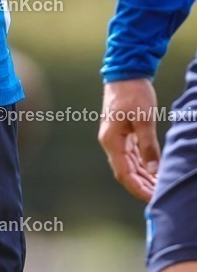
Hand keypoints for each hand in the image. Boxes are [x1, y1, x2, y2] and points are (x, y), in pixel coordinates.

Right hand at [98, 79, 160, 201]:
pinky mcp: (122, 134)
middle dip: (142, 186)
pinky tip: (154, 172)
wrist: (125, 73)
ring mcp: (115, 138)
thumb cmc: (133, 93)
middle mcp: (110, 142)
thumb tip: (154, 171)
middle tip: (161, 196)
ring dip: (143, 177)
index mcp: (111, 140)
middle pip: (125, 172)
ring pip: (129, 165)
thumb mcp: (144, 119)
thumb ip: (148, 146)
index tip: (153, 198)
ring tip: (160, 187)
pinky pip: (131, 156)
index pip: (123, 173)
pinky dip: (142, 165)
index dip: (138, 188)